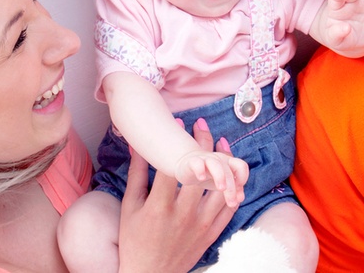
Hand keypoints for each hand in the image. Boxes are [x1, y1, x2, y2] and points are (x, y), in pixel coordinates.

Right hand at [118, 119, 243, 272]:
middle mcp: (182, 215)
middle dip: (202, 144)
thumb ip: (136, 175)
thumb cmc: (134, 240)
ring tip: (222, 141)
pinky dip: (234, 187)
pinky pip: (229, 207)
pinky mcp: (212, 234)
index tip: (180, 122)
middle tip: (202, 125)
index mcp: (159, 207)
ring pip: (221, 188)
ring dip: (224, 162)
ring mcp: (200, 225)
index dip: (179, 142)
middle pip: (200, 172)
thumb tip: (138, 145)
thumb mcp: (129, 207)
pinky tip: (232, 170)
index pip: (174, 167)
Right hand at [175, 142, 247, 207]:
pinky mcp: (192, 162)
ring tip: (221, 188)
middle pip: (229, 171)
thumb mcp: (222, 182)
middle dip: (232, 188)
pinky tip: (201, 178)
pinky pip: (197, 163)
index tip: (238, 194)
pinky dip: (200, 169)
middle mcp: (218, 159)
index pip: (241, 166)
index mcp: (228, 163)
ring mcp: (205, 160)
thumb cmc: (208, 174)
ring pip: (216, 165)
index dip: (243, 178)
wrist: (187, 163)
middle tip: (232, 203)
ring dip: (220, 176)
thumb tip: (240, 199)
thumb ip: (234, 189)